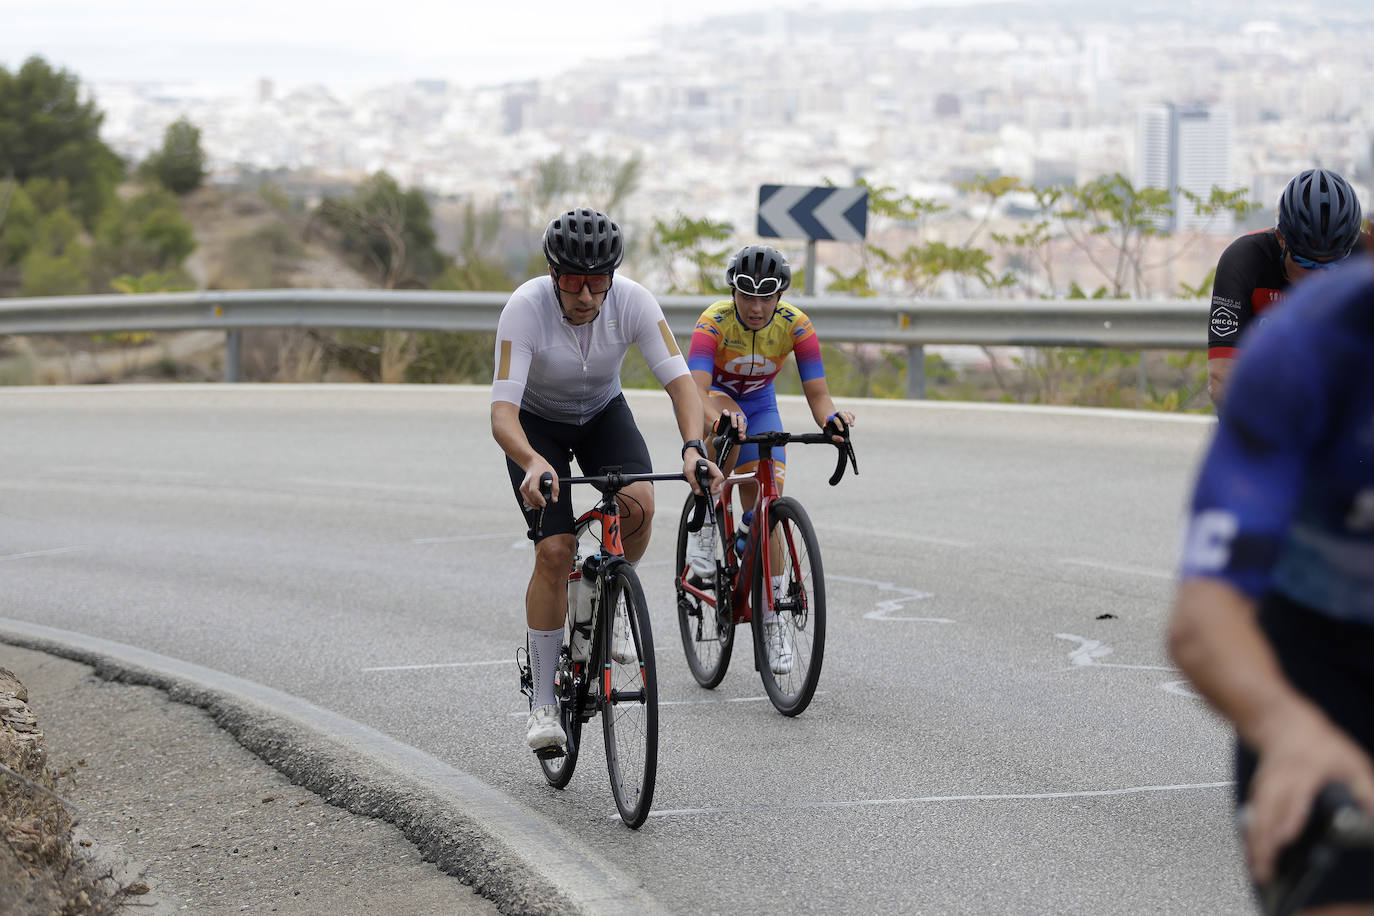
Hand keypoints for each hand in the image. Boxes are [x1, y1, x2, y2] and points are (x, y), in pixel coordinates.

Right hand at [519, 458, 557, 508]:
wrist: (534, 464)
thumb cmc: (543, 468)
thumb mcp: (553, 476)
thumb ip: (555, 488)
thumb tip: (554, 499)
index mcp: (534, 478)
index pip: (534, 490)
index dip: (539, 498)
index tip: (544, 504)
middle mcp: (527, 482)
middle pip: (530, 497)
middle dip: (538, 503)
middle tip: (544, 504)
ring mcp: (523, 486)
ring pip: (527, 499)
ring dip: (534, 504)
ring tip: (540, 504)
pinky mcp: (522, 488)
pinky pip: (525, 499)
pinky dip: (531, 502)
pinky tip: (536, 503)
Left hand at [682, 452, 724, 497]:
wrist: (691, 459)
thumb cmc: (691, 462)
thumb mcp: (688, 471)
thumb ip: (693, 482)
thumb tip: (697, 492)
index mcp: (712, 467)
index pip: (720, 477)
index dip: (716, 485)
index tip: (709, 489)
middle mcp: (714, 472)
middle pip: (718, 485)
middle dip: (710, 491)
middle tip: (701, 491)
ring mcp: (713, 477)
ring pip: (715, 489)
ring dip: (707, 491)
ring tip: (697, 488)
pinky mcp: (710, 480)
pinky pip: (711, 488)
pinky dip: (705, 490)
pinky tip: (698, 487)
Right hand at [716, 409, 746, 437]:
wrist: (724, 425)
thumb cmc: (733, 428)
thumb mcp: (737, 432)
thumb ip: (741, 435)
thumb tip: (743, 438)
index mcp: (742, 420)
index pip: (744, 424)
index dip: (743, 429)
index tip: (741, 435)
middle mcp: (737, 416)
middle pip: (740, 419)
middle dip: (740, 425)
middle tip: (740, 431)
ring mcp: (731, 414)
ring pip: (734, 415)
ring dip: (734, 421)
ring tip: (734, 427)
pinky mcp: (725, 413)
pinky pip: (725, 411)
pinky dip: (726, 412)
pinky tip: (726, 415)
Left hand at [826, 410, 855, 443]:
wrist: (829, 426)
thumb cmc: (829, 431)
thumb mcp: (829, 435)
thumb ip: (834, 438)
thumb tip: (842, 440)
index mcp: (830, 418)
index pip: (835, 419)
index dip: (839, 424)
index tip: (842, 430)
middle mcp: (836, 414)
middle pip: (841, 413)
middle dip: (845, 418)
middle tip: (848, 423)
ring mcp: (842, 414)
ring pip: (846, 413)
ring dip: (850, 418)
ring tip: (852, 425)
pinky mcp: (846, 415)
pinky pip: (850, 413)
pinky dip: (852, 417)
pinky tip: (852, 422)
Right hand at [1245, 703, 1373, 882]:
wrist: (1284, 724)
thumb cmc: (1319, 743)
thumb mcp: (1351, 761)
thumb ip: (1365, 789)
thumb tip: (1373, 818)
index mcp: (1305, 770)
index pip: (1295, 797)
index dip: (1289, 818)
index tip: (1285, 839)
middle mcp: (1281, 779)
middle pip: (1268, 811)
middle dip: (1264, 840)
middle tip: (1264, 866)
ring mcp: (1266, 784)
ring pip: (1256, 815)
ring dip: (1254, 842)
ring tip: (1256, 867)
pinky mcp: (1258, 790)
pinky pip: (1252, 815)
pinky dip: (1251, 835)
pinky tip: (1252, 852)